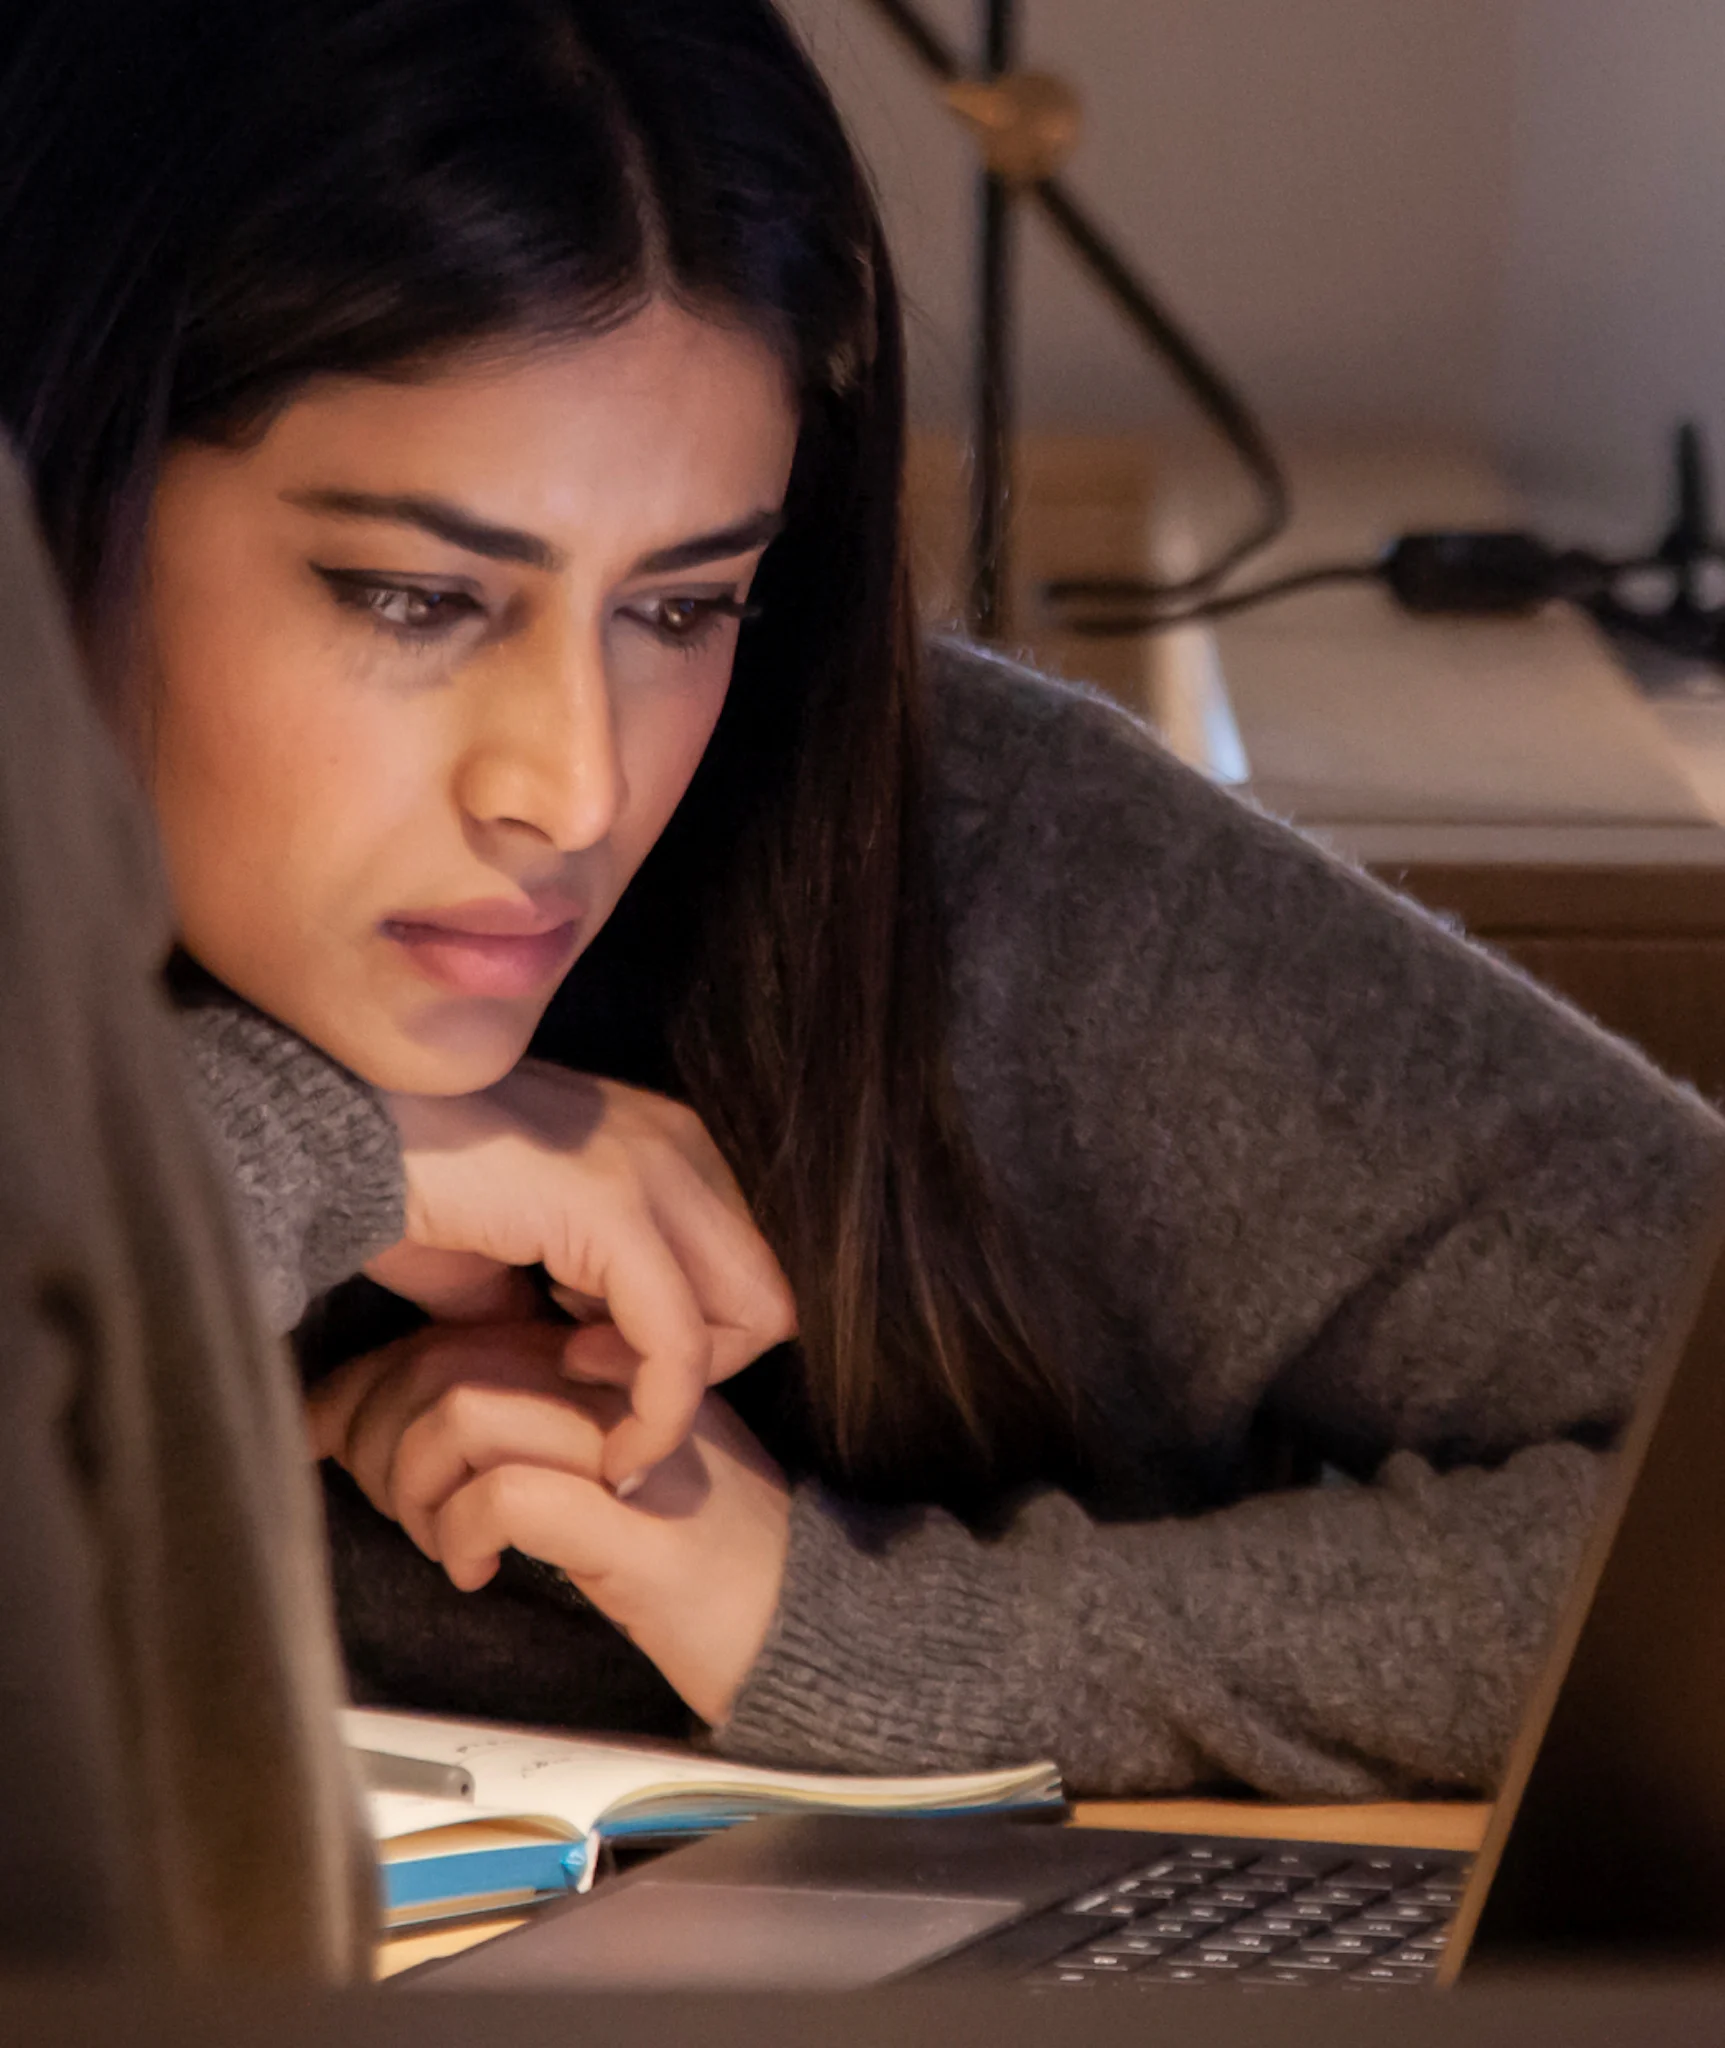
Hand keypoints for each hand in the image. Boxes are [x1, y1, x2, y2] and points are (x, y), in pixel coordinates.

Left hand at [308, 1325, 788, 1725]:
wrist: (812, 1619)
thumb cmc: (713, 1562)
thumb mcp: (624, 1474)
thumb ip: (545, 1431)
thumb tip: (417, 1426)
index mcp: (612, 1366)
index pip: (461, 1333)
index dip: (375, 1379)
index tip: (334, 1430)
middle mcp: (618, 1388)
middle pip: (448, 1359)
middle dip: (374, 1427)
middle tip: (369, 1494)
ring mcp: (628, 1449)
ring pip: (464, 1409)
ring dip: (412, 1476)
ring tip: (429, 1533)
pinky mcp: (633, 1527)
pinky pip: (506, 1493)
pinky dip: (460, 1528)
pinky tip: (473, 1568)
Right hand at [363, 1062, 796, 1490]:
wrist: (338, 1142)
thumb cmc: (411, 1194)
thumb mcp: (513, 1255)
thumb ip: (563, 1296)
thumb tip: (573, 1354)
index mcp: (663, 1144)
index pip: (742, 1269)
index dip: (686, 1340)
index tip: (591, 1361)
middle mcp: (677, 1145)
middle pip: (767, 1296)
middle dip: (698, 1370)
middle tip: (596, 1386)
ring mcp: (656, 1171)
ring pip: (750, 1322)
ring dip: (674, 1392)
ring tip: (581, 1387)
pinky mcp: (619, 1216)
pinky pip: (680, 1349)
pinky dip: (654, 1417)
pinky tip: (599, 1434)